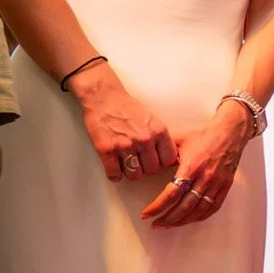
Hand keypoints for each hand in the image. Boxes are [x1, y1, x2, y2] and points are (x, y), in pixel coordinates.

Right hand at [69, 64, 176, 182]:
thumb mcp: (152, 120)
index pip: (169, 159)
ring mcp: (125, 146)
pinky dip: (115, 174)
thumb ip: (160, 137)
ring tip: (127, 165)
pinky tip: (115, 168)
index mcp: (159, 131)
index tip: (156, 160)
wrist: (104, 97)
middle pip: (152, 170)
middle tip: (140, 162)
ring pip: (135, 175)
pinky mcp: (107, 150)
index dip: (162, 162)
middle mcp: (144, 139)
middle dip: (146, 168)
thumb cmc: (127, 107)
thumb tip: (168, 156)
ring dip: (131, 172)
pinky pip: (114, 174)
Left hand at [141, 103, 249, 227]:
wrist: (230, 130)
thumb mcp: (179, 139)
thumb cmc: (203, 134)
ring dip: (183, 220)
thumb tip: (149, 166)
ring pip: (199, 210)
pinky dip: (201, 216)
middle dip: (168, 218)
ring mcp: (217, 183)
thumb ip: (163, 154)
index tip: (147, 214)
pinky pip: (214, 206)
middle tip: (156, 224)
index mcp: (192, 166)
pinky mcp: (226, 185)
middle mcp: (205, 177)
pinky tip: (191, 219)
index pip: (172, 193)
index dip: (157, 206)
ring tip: (170, 224)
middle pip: (185, 206)